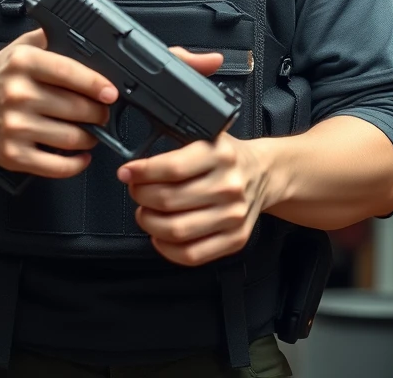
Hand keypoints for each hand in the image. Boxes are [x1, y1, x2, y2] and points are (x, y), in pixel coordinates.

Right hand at [0, 28, 116, 179]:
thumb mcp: (20, 47)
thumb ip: (50, 36)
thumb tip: (84, 37)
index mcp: (24, 63)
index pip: (69, 72)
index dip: (96, 83)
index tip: (111, 92)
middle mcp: (18, 94)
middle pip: (76, 108)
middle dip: (99, 113)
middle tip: (103, 112)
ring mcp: (14, 127)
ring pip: (71, 137)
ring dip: (90, 136)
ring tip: (93, 131)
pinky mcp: (11, 155)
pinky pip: (54, 166)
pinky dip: (75, 164)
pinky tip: (81, 156)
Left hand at [118, 132, 271, 266]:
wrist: (265, 172)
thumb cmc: (229, 157)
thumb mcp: (208, 138)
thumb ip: (176, 149)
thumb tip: (135, 169)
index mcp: (221, 154)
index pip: (172, 168)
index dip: (142, 173)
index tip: (127, 173)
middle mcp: (229, 185)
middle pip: (168, 200)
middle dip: (141, 196)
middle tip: (136, 191)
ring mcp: (233, 215)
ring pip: (176, 230)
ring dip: (150, 223)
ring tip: (146, 212)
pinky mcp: (235, 238)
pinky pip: (191, 255)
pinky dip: (166, 248)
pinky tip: (160, 235)